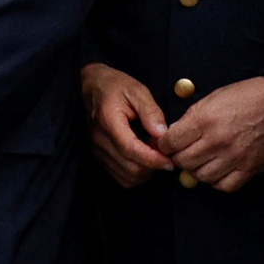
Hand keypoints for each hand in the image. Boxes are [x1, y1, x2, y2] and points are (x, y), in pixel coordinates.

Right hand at [80, 62, 174, 187]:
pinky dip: (136, 174)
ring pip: (127, 177)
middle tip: (166, 155)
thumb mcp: (137, 91)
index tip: (170, 161)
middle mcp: (99, 140)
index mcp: (108, 121)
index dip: (153, 159)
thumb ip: (151, 112)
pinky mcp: (99, 157)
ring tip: (155, 155)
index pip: (131, 149)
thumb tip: (162, 135)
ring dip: (146, 172)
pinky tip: (144, 160)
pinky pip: (120, 177)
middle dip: (153, 166)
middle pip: (130, 168)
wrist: (93, 86)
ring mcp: (97, 151)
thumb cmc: (115, 86)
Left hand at [158, 73, 263, 195]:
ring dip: (197, 170)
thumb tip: (174, 133)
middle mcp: (218, 141)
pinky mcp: (250, 169)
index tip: (167, 144)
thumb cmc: (249, 96)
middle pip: (184, 162)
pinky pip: (224, 186)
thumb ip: (192, 117)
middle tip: (182, 152)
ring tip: (201, 160)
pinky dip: (217, 181)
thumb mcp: (215, 97)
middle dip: (178, 157)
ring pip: (201, 177)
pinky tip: (218, 169)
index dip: (164, 144)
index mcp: (206, 119)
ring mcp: (234, 157)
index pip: (171, 142)